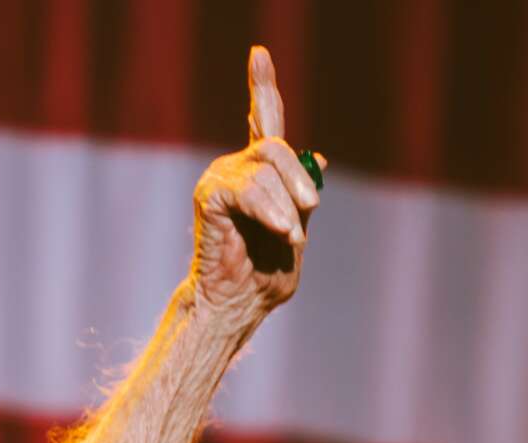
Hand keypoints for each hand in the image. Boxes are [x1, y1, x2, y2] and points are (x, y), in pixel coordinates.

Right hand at [190, 47, 321, 327]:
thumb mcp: (297, 230)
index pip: (263, 118)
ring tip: (289, 240)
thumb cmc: (266, 274)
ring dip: (288, 210)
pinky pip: (249, 190)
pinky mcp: (211, 194)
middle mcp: (237, 166)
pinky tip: (280, 233)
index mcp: (260, 172)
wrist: (238, 304)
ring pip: (267, 171)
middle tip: (311, 208)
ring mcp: (221, 177)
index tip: (258, 52)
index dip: (262, 84)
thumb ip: (304, 196)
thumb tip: (317, 153)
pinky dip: (271, 212)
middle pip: (276, 146)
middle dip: (301, 179)